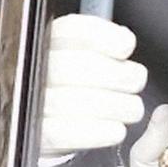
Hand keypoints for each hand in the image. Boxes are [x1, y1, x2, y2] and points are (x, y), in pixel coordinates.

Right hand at [40, 14, 146, 154]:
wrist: (49, 126)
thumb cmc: (75, 84)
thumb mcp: (87, 55)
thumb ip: (103, 42)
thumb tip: (124, 40)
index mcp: (47, 41)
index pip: (71, 29)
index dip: (103, 36)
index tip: (127, 47)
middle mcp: (32, 68)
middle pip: (75, 65)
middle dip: (116, 74)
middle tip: (137, 81)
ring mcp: (30, 104)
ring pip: (71, 101)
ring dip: (114, 105)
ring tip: (133, 109)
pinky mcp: (36, 137)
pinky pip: (64, 134)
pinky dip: (98, 131)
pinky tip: (116, 129)